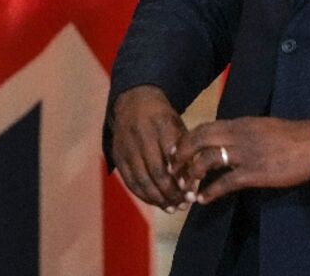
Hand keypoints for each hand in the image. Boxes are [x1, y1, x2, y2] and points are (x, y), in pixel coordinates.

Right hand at [109, 85, 189, 211]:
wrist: (133, 102)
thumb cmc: (163, 119)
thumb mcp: (178, 126)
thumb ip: (185, 151)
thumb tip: (192, 182)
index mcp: (160, 123)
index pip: (172, 155)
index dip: (181, 177)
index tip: (191, 193)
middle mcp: (140, 134)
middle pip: (156, 170)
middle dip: (171, 192)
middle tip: (184, 204)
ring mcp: (126, 146)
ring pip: (141, 179)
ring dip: (158, 198)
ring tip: (172, 208)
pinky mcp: (117, 155)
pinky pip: (130, 181)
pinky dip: (143, 195)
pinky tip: (156, 202)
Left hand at [171, 117, 309, 204]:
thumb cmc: (291, 136)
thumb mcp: (261, 126)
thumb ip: (242, 131)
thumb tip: (226, 138)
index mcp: (238, 123)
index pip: (203, 127)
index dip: (186, 139)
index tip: (176, 151)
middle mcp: (237, 135)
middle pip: (198, 140)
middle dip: (181, 155)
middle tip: (172, 169)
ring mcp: (244, 154)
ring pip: (207, 160)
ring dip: (191, 175)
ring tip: (185, 188)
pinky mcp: (254, 173)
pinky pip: (225, 182)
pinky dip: (211, 191)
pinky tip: (203, 199)